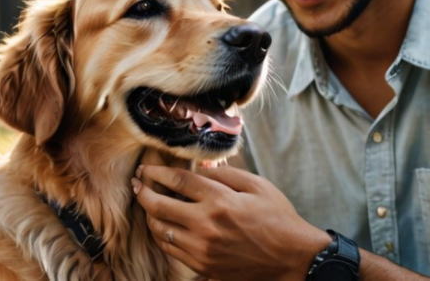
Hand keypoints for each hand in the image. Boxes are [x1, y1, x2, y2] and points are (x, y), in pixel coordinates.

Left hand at [132, 165, 330, 280]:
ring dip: (149, 214)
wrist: (291, 258)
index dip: (158, 172)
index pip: (178, 180)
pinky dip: (161, 235)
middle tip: (138, 183)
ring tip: (148, 203)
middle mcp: (206, 225)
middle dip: (143, 191)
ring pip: (160, 230)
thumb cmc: (277, 217)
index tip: (147, 168)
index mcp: (220, 200)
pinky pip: (170, 249)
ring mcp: (202, 248)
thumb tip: (201, 164)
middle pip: (159, 205)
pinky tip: (163, 225)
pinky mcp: (202, 265)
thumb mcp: (257, 185)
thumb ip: (225, 173)